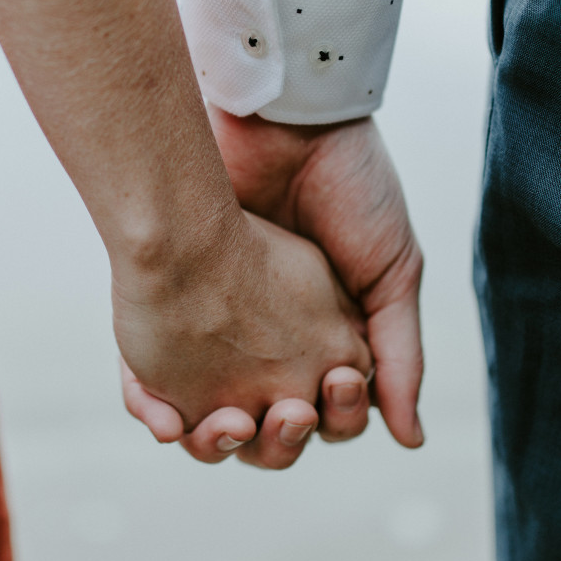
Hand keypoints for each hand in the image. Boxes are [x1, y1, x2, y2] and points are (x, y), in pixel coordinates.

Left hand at [126, 109, 424, 455]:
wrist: (285, 119)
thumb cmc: (351, 185)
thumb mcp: (394, 270)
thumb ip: (399, 355)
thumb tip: (410, 441)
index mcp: (329, 336)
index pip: (330, 413)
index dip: (336, 418)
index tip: (336, 386)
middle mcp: (272, 341)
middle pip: (269, 426)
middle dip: (278, 438)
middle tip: (286, 414)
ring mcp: (216, 328)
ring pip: (208, 416)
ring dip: (218, 439)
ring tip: (231, 423)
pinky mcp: (163, 309)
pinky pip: (150, 384)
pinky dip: (157, 412)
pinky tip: (171, 422)